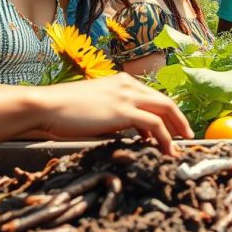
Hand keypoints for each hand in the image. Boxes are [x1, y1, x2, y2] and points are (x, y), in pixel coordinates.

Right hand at [36, 74, 192, 154]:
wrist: (45, 106)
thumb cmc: (62, 110)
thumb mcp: (94, 106)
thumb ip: (113, 113)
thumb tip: (126, 129)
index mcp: (121, 82)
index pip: (152, 96)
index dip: (165, 112)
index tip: (171, 126)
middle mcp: (128, 85)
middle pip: (165, 102)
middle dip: (179, 120)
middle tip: (186, 135)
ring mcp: (127, 97)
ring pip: (165, 111)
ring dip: (175, 130)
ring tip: (178, 148)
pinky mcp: (123, 112)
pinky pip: (154, 125)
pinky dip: (164, 138)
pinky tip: (165, 150)